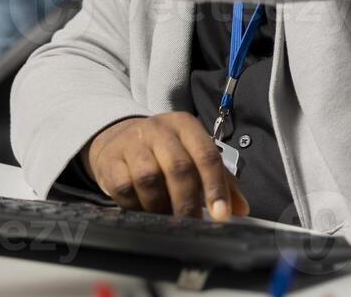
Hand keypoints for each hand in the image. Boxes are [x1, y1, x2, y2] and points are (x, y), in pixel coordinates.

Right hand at [83, 113, 248, 221]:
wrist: (117, 137)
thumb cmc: (164, 150)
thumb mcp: (193, 154)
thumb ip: (220, 179)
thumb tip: (241, 209)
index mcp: (185, 125)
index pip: (206, 154)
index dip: (215, 187)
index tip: (221, 215)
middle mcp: (158, 129)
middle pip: (178, 168)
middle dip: (188, 203)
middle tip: (193, 224)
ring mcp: (131, 143)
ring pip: (149, 179)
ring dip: (161, 206)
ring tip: (167, 216)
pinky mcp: (110, 160)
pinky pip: (124, 189)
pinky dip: (136, 206)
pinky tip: (143, 210)